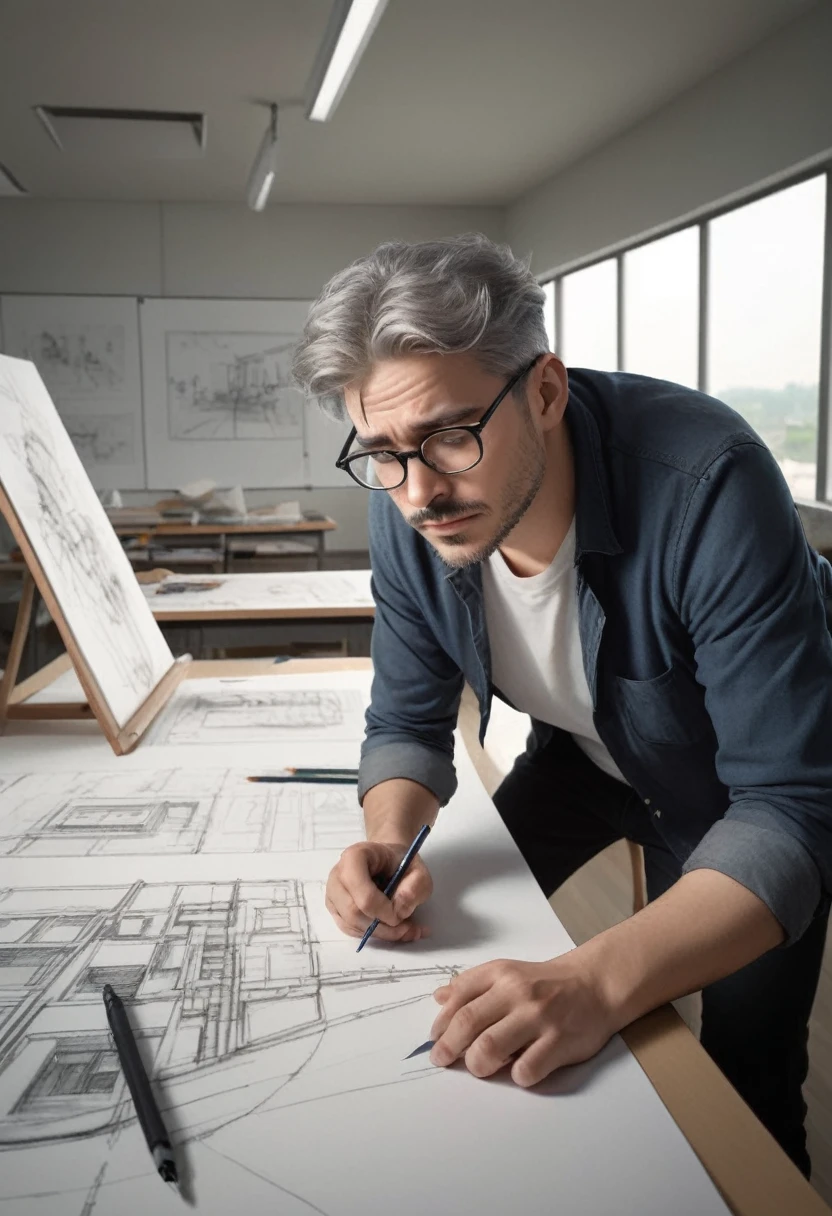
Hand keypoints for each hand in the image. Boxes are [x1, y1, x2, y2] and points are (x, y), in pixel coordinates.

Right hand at [325, 841, 432, 942]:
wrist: (389, 860)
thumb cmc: (401, 863)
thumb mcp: (419, 870)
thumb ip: (416, 887)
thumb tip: (399, 911)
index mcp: (355, 857)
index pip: (361, 890)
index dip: (382, 909)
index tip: (401, 915)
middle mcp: (338, 875)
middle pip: (353, 912)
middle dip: (382, 927)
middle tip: (406, 928)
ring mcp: (333, 893)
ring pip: (351, 925)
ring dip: (380, 933)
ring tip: (405, 930)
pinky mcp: (335, 908)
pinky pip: (350, 930)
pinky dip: (372, 935)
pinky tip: (391, 930)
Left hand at [429, 952, 618, 1086]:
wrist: (595, 985)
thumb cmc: (546, 984)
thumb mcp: (507, 972)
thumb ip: (473, 985)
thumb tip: (439, 998)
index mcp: (500, 974)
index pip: (458, 996)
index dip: (440, 1022)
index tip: (434, 1039)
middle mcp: (517, 992)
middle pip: (467, 1023)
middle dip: (448, 1047)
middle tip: (442, 1060)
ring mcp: (538, 1018)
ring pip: (490, 1048)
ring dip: (477, 1064)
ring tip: (480, 1067)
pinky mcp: (559, 1043)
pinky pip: (525, 1070)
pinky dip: (516, 1076)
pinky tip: (519, 1071)